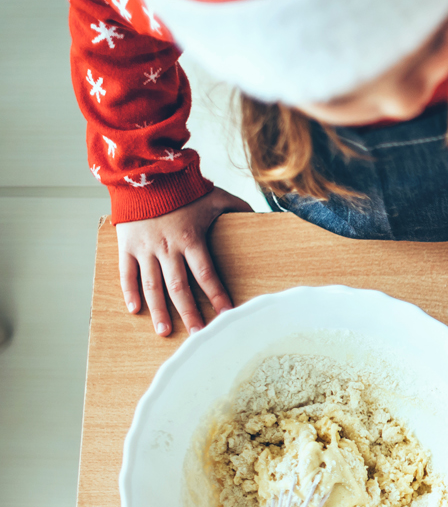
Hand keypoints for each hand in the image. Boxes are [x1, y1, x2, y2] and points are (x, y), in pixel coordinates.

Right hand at [115, 186, 251, 335]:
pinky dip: (129, 292)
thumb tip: (262, 216)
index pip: (207, 275)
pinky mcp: (126, 245)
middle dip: (190, 313)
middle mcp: (167, 248)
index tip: (227, 315)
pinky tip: (135, 309)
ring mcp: (145, 248)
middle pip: (180, 288)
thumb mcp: (215, 196)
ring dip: (159, 310)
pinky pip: (127, 273)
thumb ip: (238, 208)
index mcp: (191, 240)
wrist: (143, 171)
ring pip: (152, 286)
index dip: (218, 297)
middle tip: (198, 335)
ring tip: (165, 331)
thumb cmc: (181, 187)